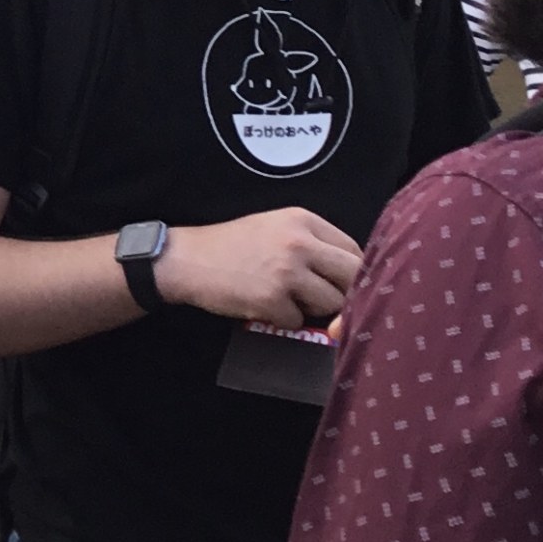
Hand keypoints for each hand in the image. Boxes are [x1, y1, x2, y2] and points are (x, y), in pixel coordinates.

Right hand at [155, 208, 361, 328]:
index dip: (351, 271)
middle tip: (323, 299)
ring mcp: (286, 272)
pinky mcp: (272, 299)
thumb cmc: (232, 245)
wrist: (188, 259)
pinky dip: (285, 319)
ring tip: (287, 298)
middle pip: (352, 276)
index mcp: (303, 220)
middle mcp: (300, 243)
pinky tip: (265, 306)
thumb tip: (349, 272)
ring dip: (313, 308)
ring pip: (331, 303)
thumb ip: (312, 242)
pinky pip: (299, 320)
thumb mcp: (276, 227)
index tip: (339, 283)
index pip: (354, 249)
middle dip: (344, 293)